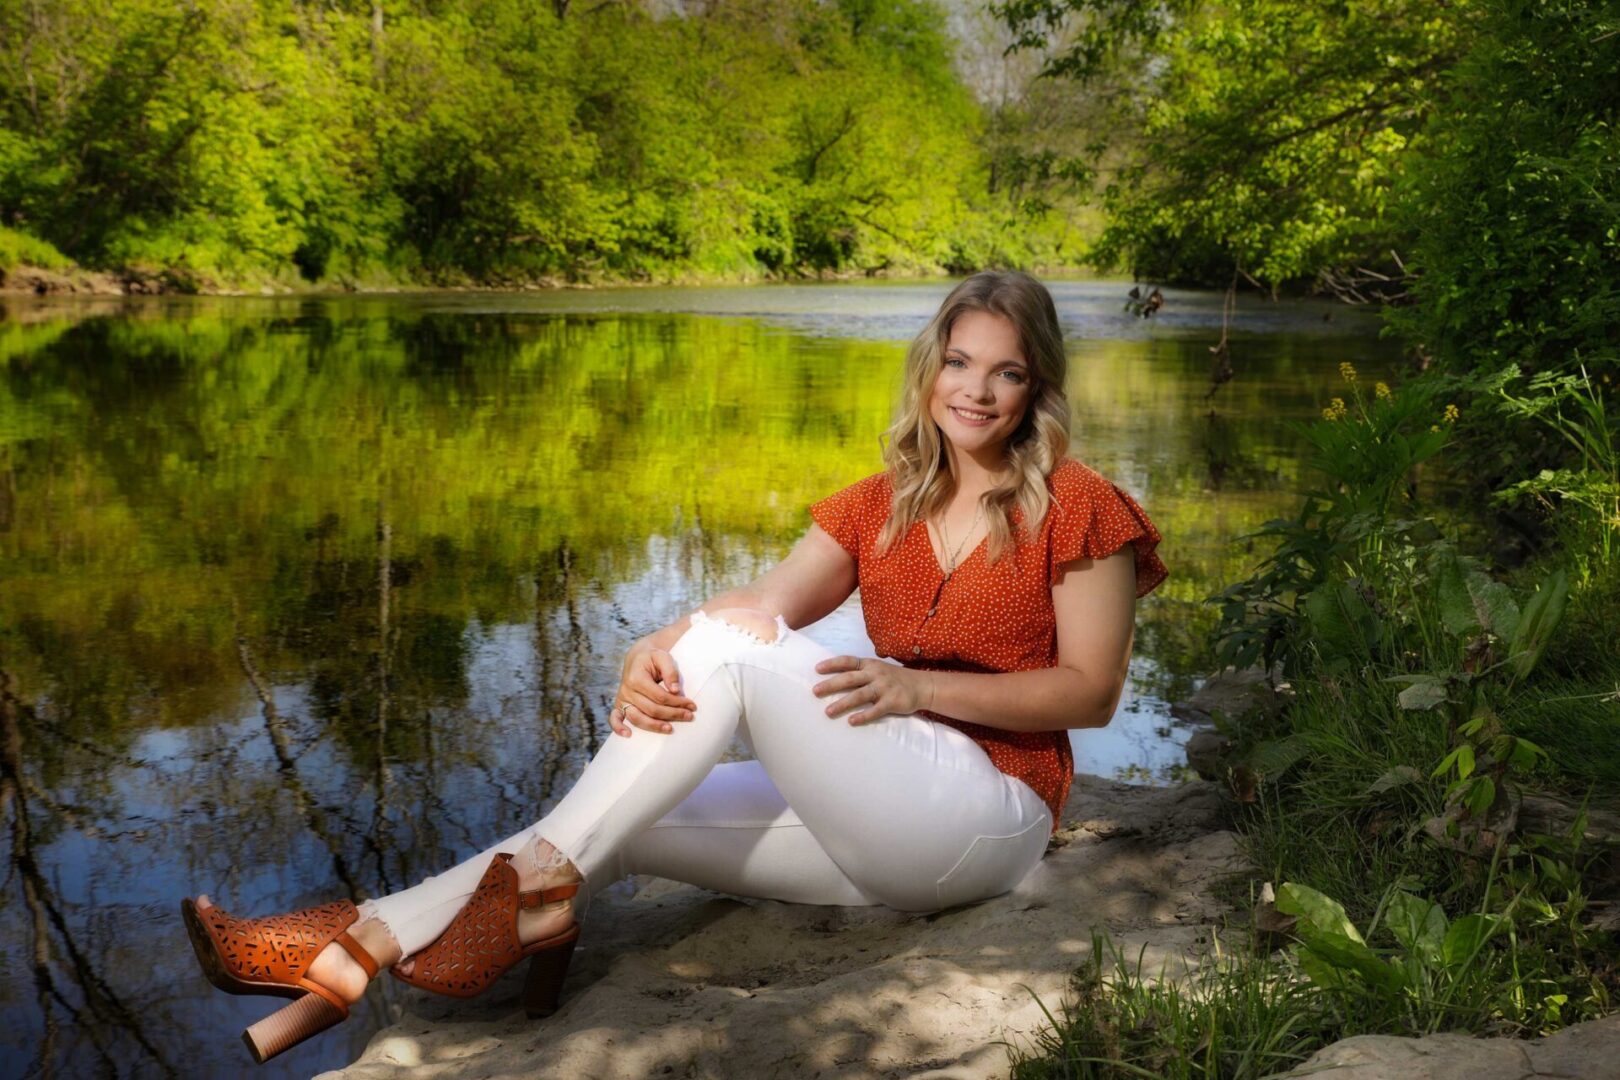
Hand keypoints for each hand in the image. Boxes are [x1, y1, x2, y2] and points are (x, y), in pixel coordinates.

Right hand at [610, 640, 696, 736]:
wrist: (637, 658)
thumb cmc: (653, 658)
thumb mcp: (663, 657)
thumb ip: (670, 672)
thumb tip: (675, 690)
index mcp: (637, 678)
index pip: (660, 696)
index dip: (677, 702)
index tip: (692, 705)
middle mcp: (627, 690)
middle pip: (651, 709)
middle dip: (673, 714)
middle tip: (689, 716)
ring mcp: (622, 699)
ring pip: (637, 718)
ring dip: (654, 726)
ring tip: (670, 729)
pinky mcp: (619, 705)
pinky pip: (615, 718)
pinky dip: (618, 727)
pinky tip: (628, 735)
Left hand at [811, 656, 932, 725]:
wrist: (922, 686)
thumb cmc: (893, 679)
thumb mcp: (877, 670)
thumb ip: (860, 673)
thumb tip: (835, 679)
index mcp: (869, 665)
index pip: (848, 661)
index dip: (832, 664)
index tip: (817, 669)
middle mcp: (875, 674)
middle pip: (850, 678)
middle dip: (831, 685)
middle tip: (815, 691)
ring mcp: (884, 687)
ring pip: (860, 695)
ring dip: (843, 703)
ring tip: (828, 712)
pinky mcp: (892, 702)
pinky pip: (876, 710)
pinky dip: (863, 716)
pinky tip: (852, 721)